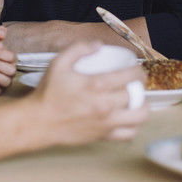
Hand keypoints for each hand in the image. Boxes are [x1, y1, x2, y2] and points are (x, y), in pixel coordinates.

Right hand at [31, 42, 148, 142]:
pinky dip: (133, 126)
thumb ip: (79, 49)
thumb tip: (99, 45)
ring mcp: (106, 122)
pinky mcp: (103, 136)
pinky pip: (129, 134)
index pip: (130, 76)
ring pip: (139, 116)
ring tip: (136, 101)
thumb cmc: (49, 93)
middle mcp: (105, 105)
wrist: (39, 121)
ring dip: (142, 106)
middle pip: (138, 95)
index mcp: (96, 85)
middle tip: (135, 84)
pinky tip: (128, 118)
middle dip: (140, 86)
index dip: (139, 71)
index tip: (136, 70)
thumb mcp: (59, 63)